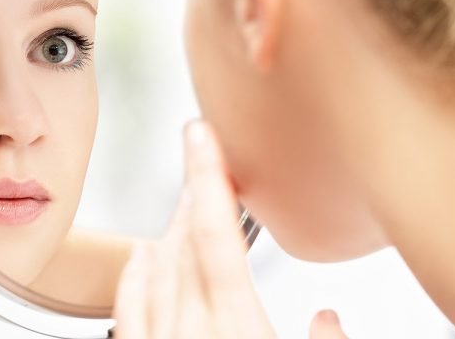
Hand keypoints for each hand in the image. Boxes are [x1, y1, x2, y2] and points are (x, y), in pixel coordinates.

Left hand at [113, 120, 347, 338]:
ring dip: (172, 230)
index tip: (200, 134)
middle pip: (186, 244)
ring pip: (158, 269)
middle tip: (204, 164)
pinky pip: (127, 309)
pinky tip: (139, 256)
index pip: (216, 233)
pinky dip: (133, 275)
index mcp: (239, 328)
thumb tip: (328, 318)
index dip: (207, 176)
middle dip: (196, 197)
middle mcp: (192, 331)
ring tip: (184, 201)